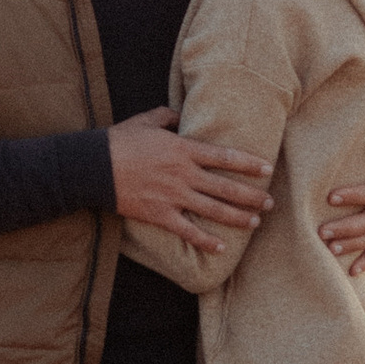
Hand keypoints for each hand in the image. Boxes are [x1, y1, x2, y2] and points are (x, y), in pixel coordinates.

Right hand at [108, 106, 273, 256]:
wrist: (94, 166)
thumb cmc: (120, 141)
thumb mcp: (146, 120)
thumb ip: (168, 116)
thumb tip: (181, 116)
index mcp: (183, 150)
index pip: (224, 157)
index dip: (248, 164)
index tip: (267, 168)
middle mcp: (183, 175)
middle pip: (226, 188)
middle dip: (251, 196)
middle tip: (270, 203)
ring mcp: (173, 197)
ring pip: (213, 210)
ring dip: (237, 217)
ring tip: (254, 222)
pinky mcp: (160, 215)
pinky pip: (188, 231)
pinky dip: (205, 241)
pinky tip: (221, 247)